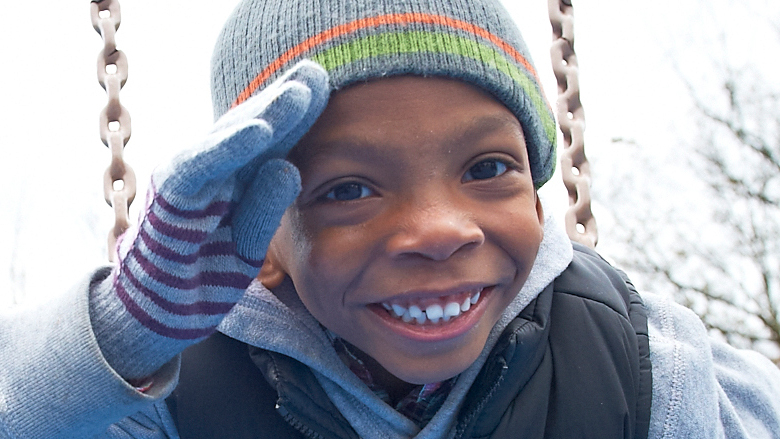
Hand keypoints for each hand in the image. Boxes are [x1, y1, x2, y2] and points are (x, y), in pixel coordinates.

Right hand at [95, 61, 328, 378]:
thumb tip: (289, 166)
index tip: (329, 89)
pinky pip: (200, 166)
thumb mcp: (247, 244)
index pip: (271, 143)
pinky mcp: (170, 197)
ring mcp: (189, 180)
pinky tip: (259, 130)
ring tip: (298, 93)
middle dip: (285, 101)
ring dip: (264, 114)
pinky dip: (228, 148)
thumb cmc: (203, 275)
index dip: (300, 117)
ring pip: (228, 140)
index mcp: (236, 182)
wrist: (155, 316)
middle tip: (318, 74)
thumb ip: (265, 207)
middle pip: (252, 130)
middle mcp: (213, 173)